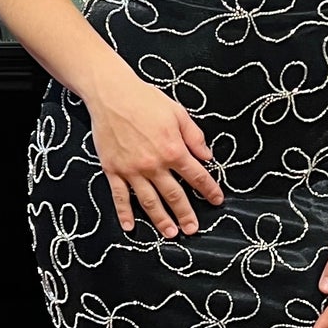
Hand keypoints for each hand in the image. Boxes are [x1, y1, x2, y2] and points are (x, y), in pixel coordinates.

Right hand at [88, 71, 224, 237]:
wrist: (111, 94)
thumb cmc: (145, 100)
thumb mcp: (178, 113)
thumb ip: (194, 136)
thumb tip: (207, 156)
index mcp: (173, 150)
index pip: (196, 176)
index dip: (209, 190)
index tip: (216, 200)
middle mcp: (154, 165)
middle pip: (174, 196)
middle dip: (186, 214)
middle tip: (193, 228)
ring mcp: (132, 170)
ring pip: (149, 202)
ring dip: (161, 220)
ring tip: (170, 233)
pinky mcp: (113, 170)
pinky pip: (120, 197)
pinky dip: (125, 213)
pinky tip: (130, 227)